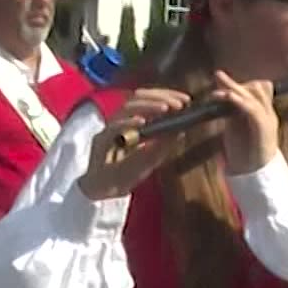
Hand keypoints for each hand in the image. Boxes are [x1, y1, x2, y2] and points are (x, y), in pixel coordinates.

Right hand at [76, 87, 192, 200]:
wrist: (104, 191)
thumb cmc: (125, 174)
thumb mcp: (151, 159)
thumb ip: (164, 144)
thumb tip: (182, 128)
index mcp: (133, 121)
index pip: (149, 99)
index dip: (168, 95)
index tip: (187, 100)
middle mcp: (121, 120)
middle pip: (138, 98)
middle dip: (160, 97)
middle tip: (180, 104)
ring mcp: (110, 129)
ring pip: (126, 107)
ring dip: (148, 105)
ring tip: (165, 108)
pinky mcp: (100, 141)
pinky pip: (113, 127)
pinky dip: (128, 122)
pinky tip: (142, 122)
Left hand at [210, 70, 279, 175]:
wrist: (255, 175)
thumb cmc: (244, 154)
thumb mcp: (235, 128)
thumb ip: (232, 112)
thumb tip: (222, 97)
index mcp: (264, 113)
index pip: (259, 89)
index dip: (242, 84)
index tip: (223, 83)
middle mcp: (269, 114)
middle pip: (258, 88)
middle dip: (236, 83)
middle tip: (218, 76)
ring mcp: (269, 120)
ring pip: (256, 96)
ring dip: (235, 89)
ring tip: (218, 90)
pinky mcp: (264, 127)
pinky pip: (253, 109)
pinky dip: (239, 101)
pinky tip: (227, 97)